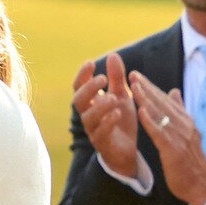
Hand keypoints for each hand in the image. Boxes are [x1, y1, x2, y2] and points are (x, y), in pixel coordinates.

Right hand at [72, 53, 139, 176]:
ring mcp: (93, 129)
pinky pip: (100, 132)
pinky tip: (117, 113)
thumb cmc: (121, 120)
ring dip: (100, 106)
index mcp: (90, 102)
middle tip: (103, 79)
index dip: (82, 75)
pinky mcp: (102, 143)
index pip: (79, 86)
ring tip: (113, 98)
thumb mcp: (122, 96)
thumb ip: (116, 78)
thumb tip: (113, 55)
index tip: (91, 63)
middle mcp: (87, 115)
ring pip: (87, 117)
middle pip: (78, 100)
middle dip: (88, 89)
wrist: (127, 150)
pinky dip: (108, 122)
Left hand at [130, 71, 205, 204]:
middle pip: (163, 103)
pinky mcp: (175, 150)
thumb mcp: (186, 132)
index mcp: (186, 121)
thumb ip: (180, 112)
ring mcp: (181, 137)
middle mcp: (185, 125)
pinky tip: (140, 111)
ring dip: (147, 99)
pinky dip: (151, 121)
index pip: (166, 100)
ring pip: (161, 114)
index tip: (136, 75)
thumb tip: (174, 91)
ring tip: (134, 87)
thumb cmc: (190, 159)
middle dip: (147, 88)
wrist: (200, 185)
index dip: (151, 87)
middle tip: (132, 74)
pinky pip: (160, 133)